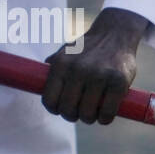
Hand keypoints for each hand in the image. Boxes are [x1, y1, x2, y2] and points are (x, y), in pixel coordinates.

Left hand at [42, 7, 146, 124]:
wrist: (116, 34)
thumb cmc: (88, 48)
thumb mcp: (66, 52)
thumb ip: (53, 66)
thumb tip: (35, 79)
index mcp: (61, 64)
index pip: (50, 100)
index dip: (55, 110)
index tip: (62, 110)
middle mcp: (79, 70)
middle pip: (68, 110)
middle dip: (73, 116)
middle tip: (80, 112)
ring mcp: (100, 76)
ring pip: (87, 114)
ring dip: (89, 119)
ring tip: (93, 113)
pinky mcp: (119, 82)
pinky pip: (107, 112)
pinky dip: (105, 119)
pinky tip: (105, 115)